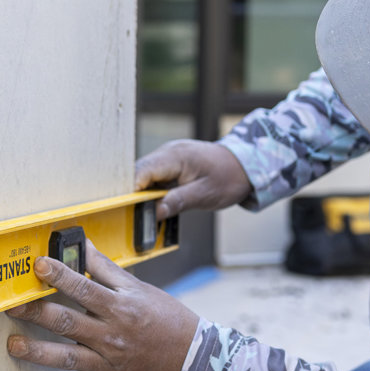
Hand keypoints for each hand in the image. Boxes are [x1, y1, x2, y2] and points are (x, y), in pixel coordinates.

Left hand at [5, 242, 199, 370]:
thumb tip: (83, 245)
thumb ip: (106, 269)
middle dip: (37, 312)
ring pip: (67, 356)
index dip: (60, 276)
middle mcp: (111, 335)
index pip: (84, 288)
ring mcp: (107, 361)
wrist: (191, 357)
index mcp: (120, 307)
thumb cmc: (165, 318)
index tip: (38, 265)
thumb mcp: (139, 289)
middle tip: (11, 304)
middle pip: (68, 322)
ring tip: (12, 344)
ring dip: (37, 351)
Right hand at [135, 139, 252, 219]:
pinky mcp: (169, 166)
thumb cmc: (229, 177)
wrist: (244, 164)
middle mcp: (166, 153)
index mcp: (175, 157)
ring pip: (143, 177)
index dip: (130, 190)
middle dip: (132, 195)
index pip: (142, 170)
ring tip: (141, 214)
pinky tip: (154, 206)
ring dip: (141, 195)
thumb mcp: (206, 194)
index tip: (125, 208)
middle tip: (131, 216)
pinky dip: (150, 192)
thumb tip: (155, 212)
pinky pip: (153, 178)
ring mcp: (167, 158)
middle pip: (138, 173)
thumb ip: (179, 201)